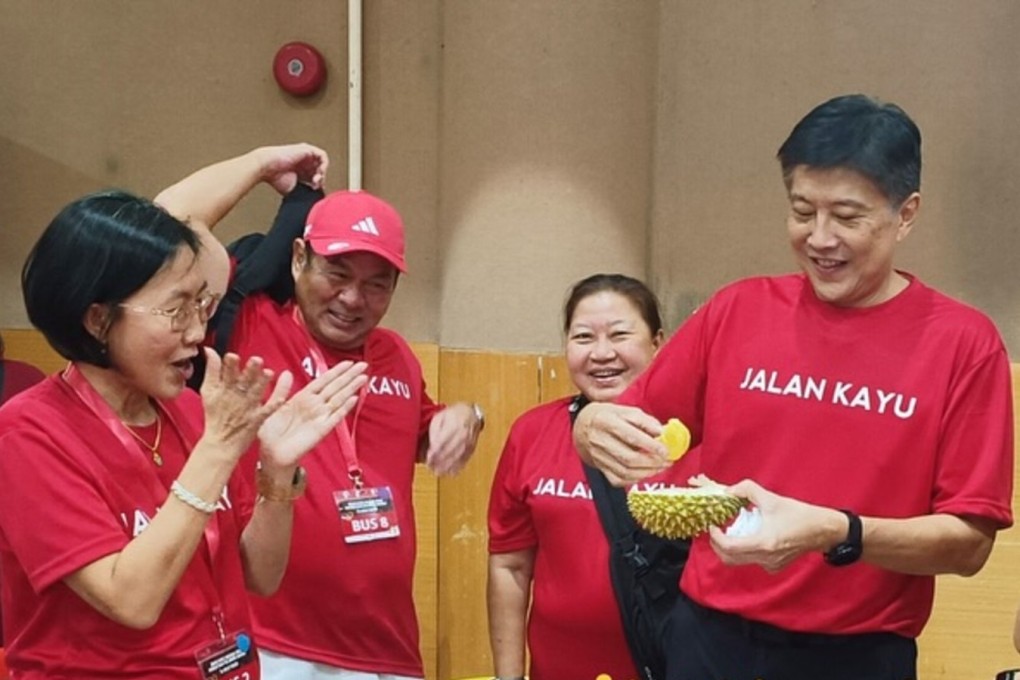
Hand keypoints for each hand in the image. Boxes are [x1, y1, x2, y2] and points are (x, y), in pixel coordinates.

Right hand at [199, 349, 290, 460]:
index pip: (226, 373)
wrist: (220, 443)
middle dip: (249, 371)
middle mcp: (236, 395)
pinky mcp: (257, 418)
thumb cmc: (215, 414)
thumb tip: (210, 350)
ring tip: (269, 373)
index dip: (230, 365)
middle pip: (243, 380)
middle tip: (256, 360)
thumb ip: (211, 369)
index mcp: (224, 388)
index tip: (233, 356)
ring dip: (263, 383)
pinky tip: (281, 398)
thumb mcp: (208, 391)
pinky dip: (274, 405)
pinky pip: (267, 410)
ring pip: (256, 392)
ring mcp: (248, 407)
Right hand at [255, 143, 328, 194]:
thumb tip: (315, 198)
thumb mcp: (295, 188)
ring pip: (322, 163)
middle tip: (314, 186)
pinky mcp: (307, 149)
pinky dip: (324, 165)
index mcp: (300, 170)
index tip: (313, 190)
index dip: (317, 184)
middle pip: (319, 170)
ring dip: (322, 172)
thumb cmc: (276, 178)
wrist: (267, 167)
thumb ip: (306, 190)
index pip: (315, 177)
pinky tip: (318, 172)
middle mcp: (303, 162)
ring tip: (316, 179)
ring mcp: (305, 155)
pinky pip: (323, 155)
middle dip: (320, 180)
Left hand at [257, 360, 368, 468]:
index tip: (348, 362)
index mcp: (303, 398)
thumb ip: (281, 390)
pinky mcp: (322, 430)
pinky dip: (345, 407)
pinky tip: (354, 398)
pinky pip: (335, 417)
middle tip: (363, 365)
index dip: (336, 371)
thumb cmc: (270, 432)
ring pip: (339, 399)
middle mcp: (314, 405)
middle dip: (349, 376)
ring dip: (351, 388)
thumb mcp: (273, 406)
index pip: (323, 381)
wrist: (271, 454)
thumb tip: (286, 372)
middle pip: (335, 387)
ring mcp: (320, 417)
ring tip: (363, 377)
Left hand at [424, 402, 481, 475]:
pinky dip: (456, 468)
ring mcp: (467, 444)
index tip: (427, 459)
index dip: (434, 453)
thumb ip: (434, 431)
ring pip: (456, 458)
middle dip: (438, 462)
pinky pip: (464, 461)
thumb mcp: (439, 418)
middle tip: (430, 467)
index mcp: (453, 426)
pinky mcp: (471, 450)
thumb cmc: (452, 416)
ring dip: (446, 467)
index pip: (442, 443)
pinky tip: (448, 472)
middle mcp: (462, 436)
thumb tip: (430, 446)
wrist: (471, 415)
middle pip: (449, 452)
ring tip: (437, 471)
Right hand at [572, 402, 668, 485]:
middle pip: (628, 458)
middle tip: (667, 460)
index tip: (666, 450)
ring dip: (647, 472)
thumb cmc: (606, 416)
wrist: (581, 427)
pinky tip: (646, 472)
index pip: (630, 436)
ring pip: (625, 472)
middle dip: (652, 462)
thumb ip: (644, 420)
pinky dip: (635, 479)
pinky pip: (618, 479)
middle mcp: (600, 440)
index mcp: (606, 421)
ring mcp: (598, 457)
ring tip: (660, 466)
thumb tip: (662, 432)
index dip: (650, 445)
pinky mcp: (600, 468)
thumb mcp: (624, 410)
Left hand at [707, 479, 843, 572]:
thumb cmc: (800, 515)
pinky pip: (751, 561)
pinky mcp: (774, 567)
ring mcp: (770, 565)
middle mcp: (765, 558)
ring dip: (730, 547)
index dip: (715, 537)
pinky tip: (748, 536)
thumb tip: (729, 491)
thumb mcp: (771, 498)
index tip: (712, 525)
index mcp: (763, 543)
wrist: (822, 530)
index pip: (728, 547)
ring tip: (730, 531)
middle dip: (717, 544)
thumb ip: (747, 490)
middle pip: (729, 558)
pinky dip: (744, 550)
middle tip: (716, 529)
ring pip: (739, 561)